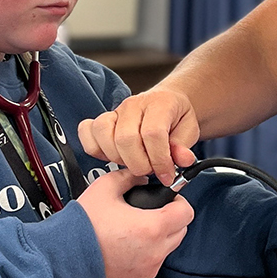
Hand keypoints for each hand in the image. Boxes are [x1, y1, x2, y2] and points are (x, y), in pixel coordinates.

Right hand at [75, 168, 193, 277]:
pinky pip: (155, 260)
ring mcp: (148, 267)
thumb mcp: (106, 187)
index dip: (178, 200)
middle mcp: (155, 251)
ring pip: (169, 247)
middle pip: (181, 230)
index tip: (167, 198)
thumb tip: (141, 177)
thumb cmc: (83, 226)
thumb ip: (129, 176)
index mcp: (152, 227)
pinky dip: (149, 251)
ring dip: (161, 235)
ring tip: (137, 226)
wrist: (66, 256)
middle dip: (171, 218)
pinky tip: (130, 242)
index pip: (186, 212)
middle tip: (152, 210)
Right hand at [76, 88, 198, 184]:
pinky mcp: (102, 120)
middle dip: (139, 164)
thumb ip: (184, 146)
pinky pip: (87, 131)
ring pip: (103, 134)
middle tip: (150, 171)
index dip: (159, 160)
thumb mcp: (190, 131)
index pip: (153, 134)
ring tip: (134, 164)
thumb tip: (182, 160)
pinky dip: (95, 149)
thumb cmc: (176, 118)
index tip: (166, 175)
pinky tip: (112, 157)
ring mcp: (115, 111)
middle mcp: (133, 105)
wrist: (166, 102)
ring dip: (118, 158)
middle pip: (125, 138)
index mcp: (159, 104)